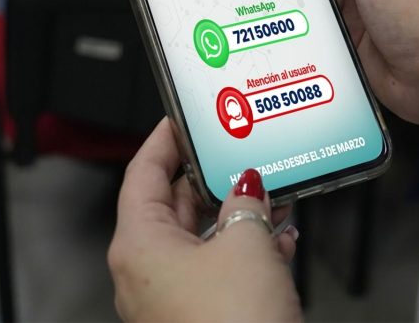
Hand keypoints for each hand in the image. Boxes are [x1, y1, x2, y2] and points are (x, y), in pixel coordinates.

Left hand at [108, 118, 301, 321]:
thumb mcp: (245, 243)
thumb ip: (246, 203)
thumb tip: (249, 187)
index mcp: (139, 244)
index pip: (142, 174)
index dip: (163, 140)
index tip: (180, 117)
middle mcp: (145, 271)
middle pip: (172, 206)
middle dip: (210, 178)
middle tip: (235, 148)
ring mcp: (170, 298)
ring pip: (201, 240)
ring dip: (236, 216)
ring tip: (269, 190)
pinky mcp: (199, 318)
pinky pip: (217, 271)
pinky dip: (245, 252)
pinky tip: (279, 239)